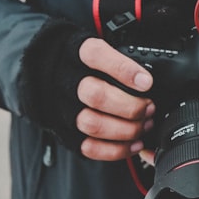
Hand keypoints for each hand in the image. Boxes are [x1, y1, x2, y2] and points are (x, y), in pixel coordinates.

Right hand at [75, 38, 154, 160]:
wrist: (49, 73)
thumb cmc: (84, 63)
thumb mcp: (100, 48)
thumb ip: (121, 59)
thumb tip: (148, 80)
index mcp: (76, 53)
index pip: (95, 56)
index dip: (123, 70)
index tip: (146, 82)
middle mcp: (66, 81)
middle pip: (96, 96)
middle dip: (130, 107)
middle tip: (149, 107)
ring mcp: (64, 109)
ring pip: (93, 124)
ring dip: (126, 129)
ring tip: (144, 125)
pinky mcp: (66, 132)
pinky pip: (90, 147)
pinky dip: (116, 149)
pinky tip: (133, 143)